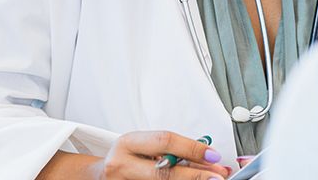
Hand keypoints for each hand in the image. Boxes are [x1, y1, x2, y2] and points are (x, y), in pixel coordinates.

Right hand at [92, 130, 231, 179]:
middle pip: (165, 172)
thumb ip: (171, 150)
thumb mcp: (143, 146)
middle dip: (196, 175)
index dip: (192, 148)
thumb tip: (208, 157)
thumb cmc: (127, 158)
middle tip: (218, 176)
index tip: (213, 154)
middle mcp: (121, 165)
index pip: (164, 141)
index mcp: (127, 143)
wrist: (99, 177)